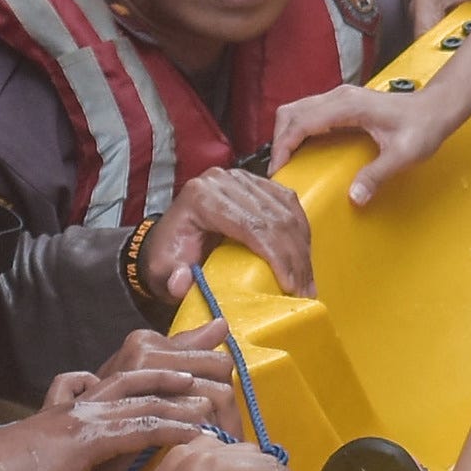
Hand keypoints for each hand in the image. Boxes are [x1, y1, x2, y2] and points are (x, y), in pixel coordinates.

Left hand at [149, 163, 314, 297]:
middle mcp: (224, 181)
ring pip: (286, 211)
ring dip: (301, 249)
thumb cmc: (169, 256)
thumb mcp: (163, 271)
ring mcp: (243, 179)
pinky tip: (304, 257)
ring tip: (307, 281)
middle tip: (305, 291)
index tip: (290, 285)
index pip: (251, 225)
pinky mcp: (257, 184)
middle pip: (273, 218)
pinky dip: (300, 232)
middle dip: (294, 258)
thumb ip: (171, 278)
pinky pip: (289, 204)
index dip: (275, 256)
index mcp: (201, 197)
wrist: (170, 241)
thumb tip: (182, 282)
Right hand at [267, 79, 453, 208]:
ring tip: (287, 162)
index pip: (301, 122)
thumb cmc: (423, 127)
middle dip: (279, 140)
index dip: (283, 146)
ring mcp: (340, 97)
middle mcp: (339, 97)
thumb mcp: (403, 155)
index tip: (278, 169)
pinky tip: (303, 150)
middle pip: (291, 112)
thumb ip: (378, 175)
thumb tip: (355, 196)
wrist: (437, 108)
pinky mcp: (344, 102)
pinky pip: (310, 112)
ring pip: (297, 110)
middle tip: (280, 169)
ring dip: (287, 133)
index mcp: (348, 106)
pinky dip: (298, 129)